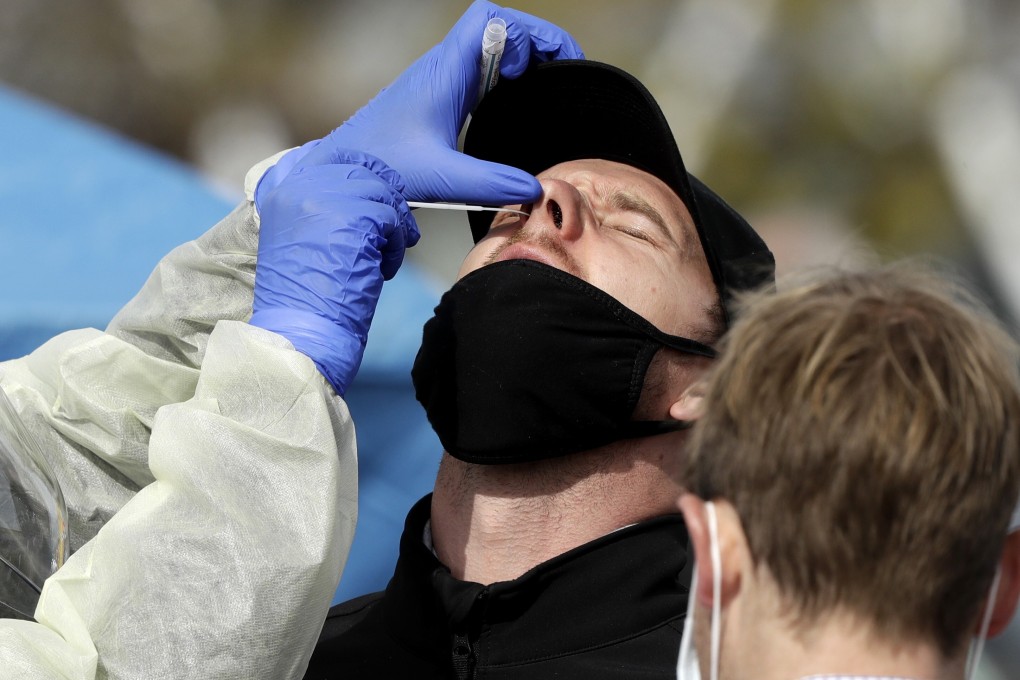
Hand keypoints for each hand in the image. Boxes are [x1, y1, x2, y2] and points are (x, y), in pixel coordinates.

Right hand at [249, 146, 418, 394]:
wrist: (300, 333)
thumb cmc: (303, 300)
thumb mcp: (298, 242)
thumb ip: (319, 209)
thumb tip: (358, 194)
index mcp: (280, 191)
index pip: (323, 155)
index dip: (355, 169)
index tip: (372, 191)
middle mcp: (298, 187)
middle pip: (359, 171)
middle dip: (383, 200)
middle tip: (392, 231)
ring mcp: (325, 199)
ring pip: (380, 194)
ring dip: (392, 227)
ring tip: (384, 257)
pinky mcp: (353, 217)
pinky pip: (391, 219)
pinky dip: (396, 246)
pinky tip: (385, 270)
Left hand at [256, 0, 583, 208]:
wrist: (341, 173)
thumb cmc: (382, 167)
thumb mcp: (442, 179)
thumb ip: (490, 184)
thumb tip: (533, 189)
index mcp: (445, 71)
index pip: (489, 18)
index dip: (524, 32)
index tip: (543, 67)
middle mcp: (443, 68)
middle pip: (497, 29)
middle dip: (535, 44)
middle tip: (563, 76)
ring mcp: (439, 82)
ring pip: (488, 49)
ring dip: (520, 61)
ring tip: (547, 89)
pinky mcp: (437, 100)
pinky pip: (479, 73)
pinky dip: (504, 80)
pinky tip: (514, 108)